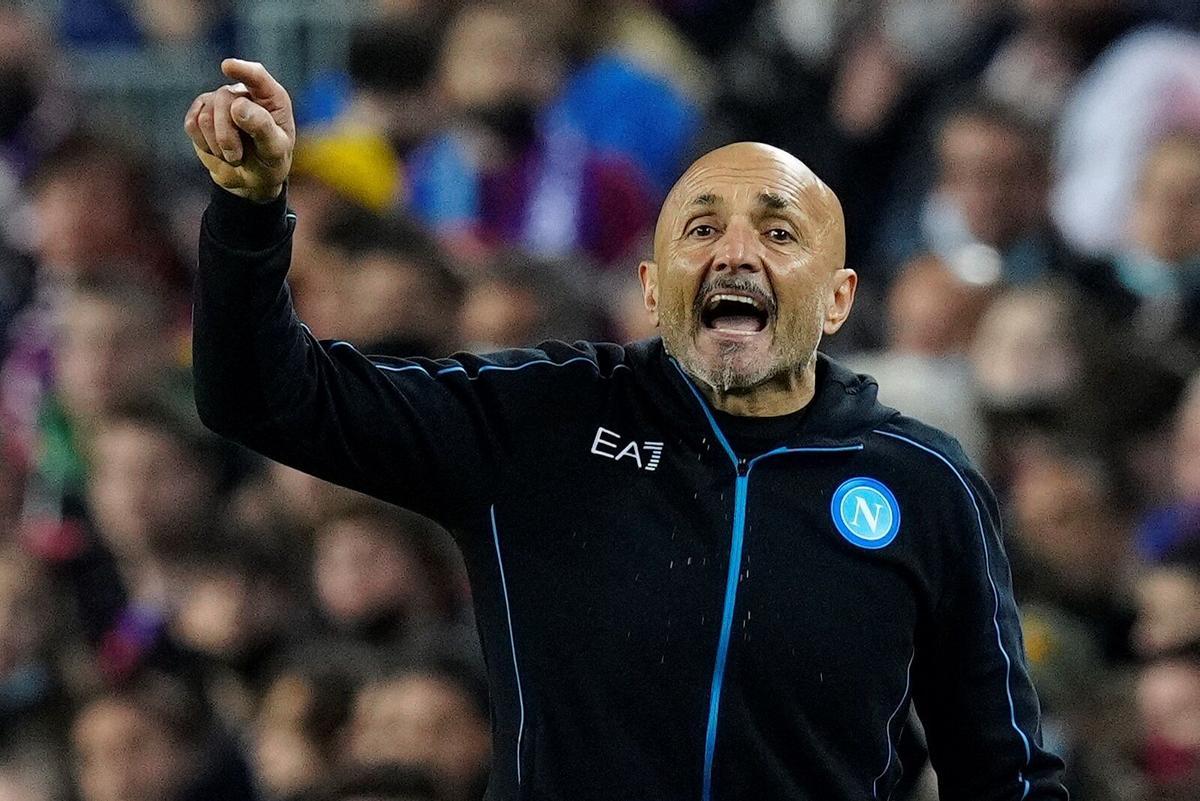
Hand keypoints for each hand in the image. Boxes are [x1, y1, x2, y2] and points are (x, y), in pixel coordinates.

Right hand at [184, 59, 294, 202]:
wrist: (250, 180)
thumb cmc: (270, 161)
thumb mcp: (275, 150)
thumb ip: (262, 127)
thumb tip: (237, 105)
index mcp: (270, 97)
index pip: (256, 77)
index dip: (242, 70)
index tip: (227, 66)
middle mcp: (243, 93)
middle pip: (224, 101)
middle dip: (228, 136)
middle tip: (237, 157)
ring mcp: (219, 101)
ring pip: (205, 115)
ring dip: (217, 145)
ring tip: (233, 155)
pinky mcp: (200, 112)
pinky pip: (191, 125)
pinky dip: (204, 145)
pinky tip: (217, 150)